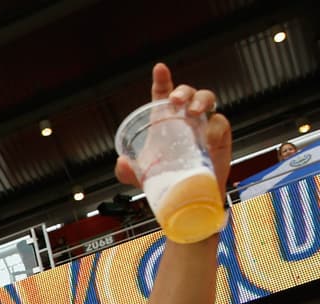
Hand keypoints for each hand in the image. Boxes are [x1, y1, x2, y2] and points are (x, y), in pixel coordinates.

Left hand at [116, 63, 231, 190]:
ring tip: (193, 111)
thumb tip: (122, 163)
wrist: (187, 196)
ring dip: (201, 100)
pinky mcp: (219, 136)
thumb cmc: (165, 178)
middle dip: (183, 91)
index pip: (163, 93)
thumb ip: (126, 171)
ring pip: (207, 99)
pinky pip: (220, 122)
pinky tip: (206, 137)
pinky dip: (214, 126)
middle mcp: (184, 118)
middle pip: (187, 92)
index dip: (162, 79)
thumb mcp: (140, 175)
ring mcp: (203, 125)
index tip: (160, 69)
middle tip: (176, 101)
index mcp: (163, 119)